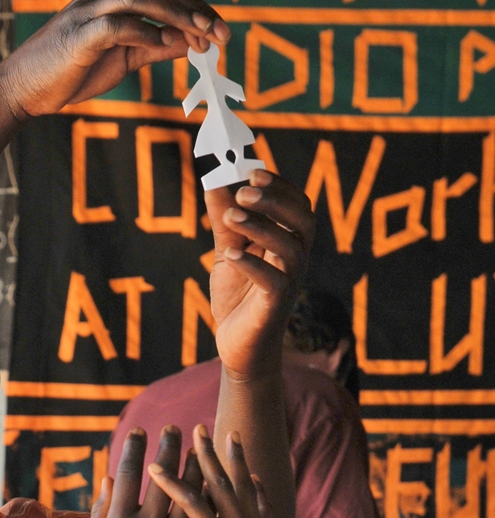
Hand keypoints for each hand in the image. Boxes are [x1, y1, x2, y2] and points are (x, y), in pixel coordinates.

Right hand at [0, 0, 229, 119]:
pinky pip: (118, 26)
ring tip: (202, 35)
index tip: (221, 32)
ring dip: (177, 16)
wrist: (25, 89)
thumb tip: (187, 44)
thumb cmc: (71, 74)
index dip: (197, 8)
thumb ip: (153, 49)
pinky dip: (144, 33)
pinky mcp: (80, 35)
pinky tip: (164, 46)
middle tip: (223, 33)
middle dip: (196, 11)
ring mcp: (91, 11)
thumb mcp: (122, 61)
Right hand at [138, 425, 295, 517]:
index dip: (172, 483)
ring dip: (236, 461)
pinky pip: (262, 506)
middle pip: (222, 484)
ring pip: (244, 488)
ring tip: (231, 434)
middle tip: (197, 429)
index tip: (155, 465)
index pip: (192, 503)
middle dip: (208, 455)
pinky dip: (255, 488)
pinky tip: (252, 476)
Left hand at [206, 173, 314, 378]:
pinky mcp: (275, 307)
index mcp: (289, 242)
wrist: (236, 345)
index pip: (297, 206)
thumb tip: (214, 181)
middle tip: (244, 190)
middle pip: (303, 221)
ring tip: (231, 216)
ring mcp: (289, 283)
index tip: (253, 172)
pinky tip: (231, 254)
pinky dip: (252, 265)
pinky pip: (273, 281)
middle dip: (276, 201)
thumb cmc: (238, 295)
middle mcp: (296, 259)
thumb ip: (224, 220)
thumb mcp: (227, 251)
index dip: (280, 186)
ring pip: (290, 248)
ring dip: (261, 227)